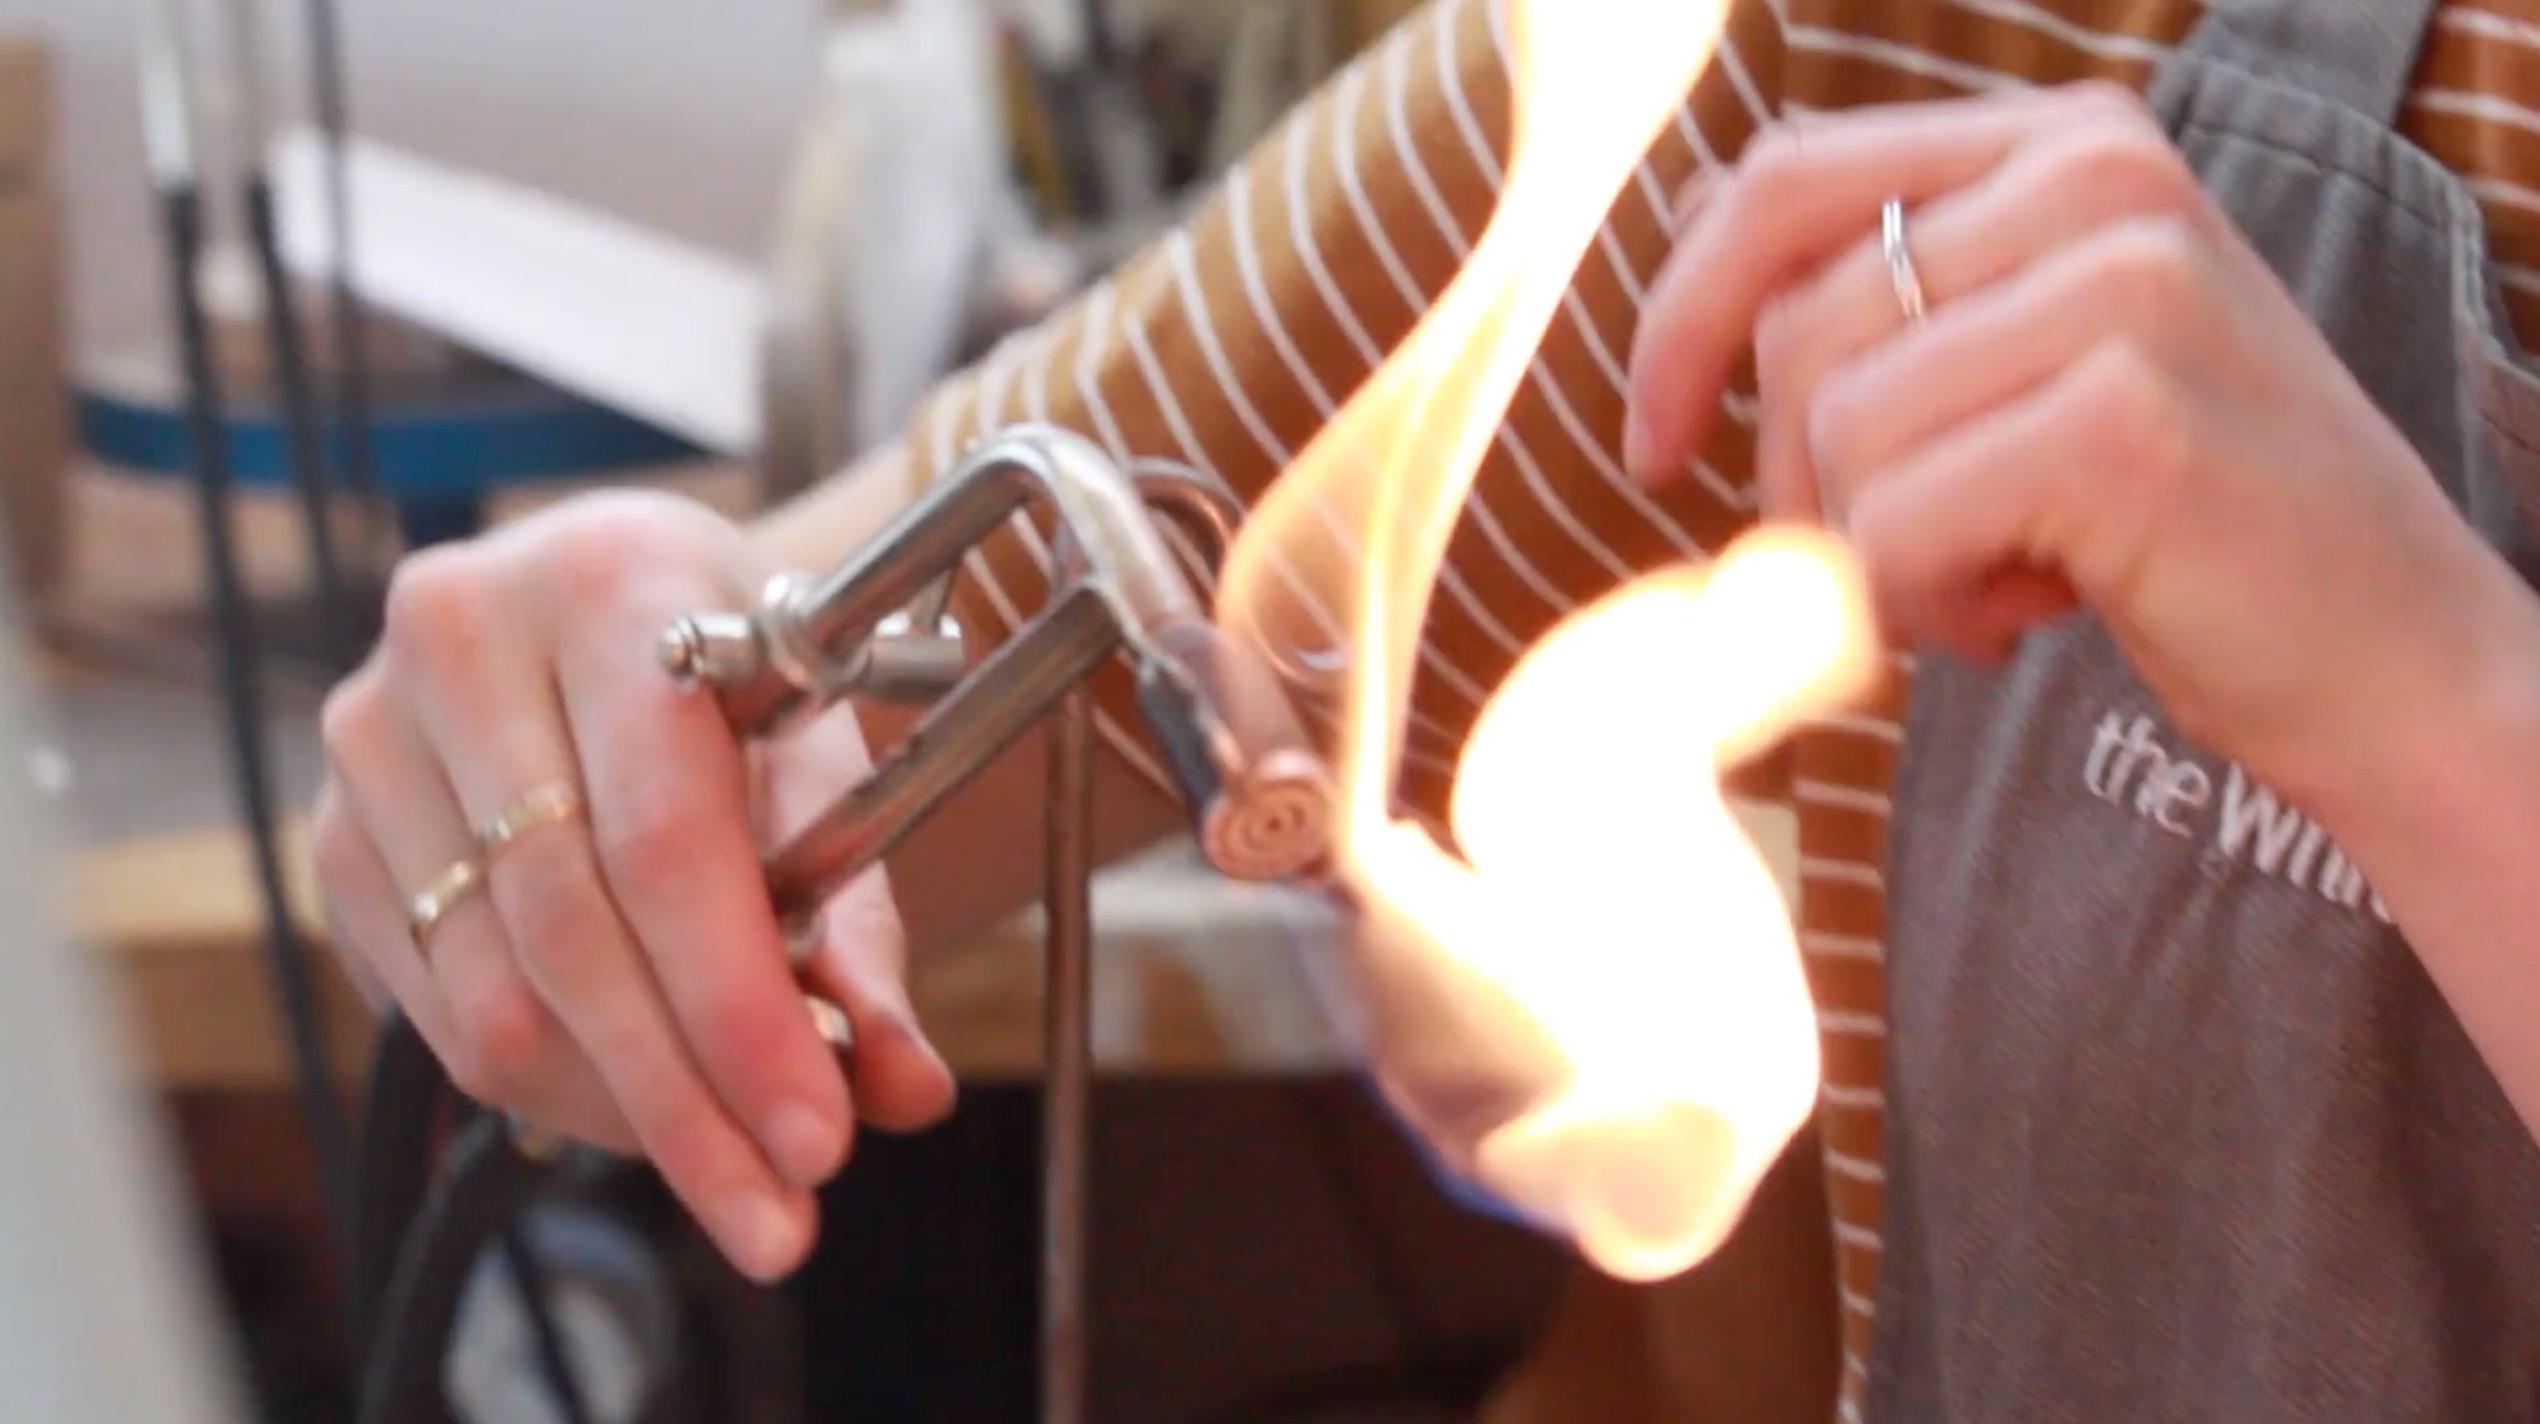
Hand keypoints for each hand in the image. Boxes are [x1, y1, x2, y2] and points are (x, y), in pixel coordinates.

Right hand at [311, 490, 954, 1281]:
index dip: (739, 1009)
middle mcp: (463, 640)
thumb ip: (866, 937)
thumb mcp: (833, 774)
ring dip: (624, 1114)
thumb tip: (905, 1091)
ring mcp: (373, 738)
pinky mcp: (334, 834)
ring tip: (732, 1172)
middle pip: (571, 934)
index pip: (666, 839)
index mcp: (615, 581)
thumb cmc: (744, 688)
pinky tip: (642, 1106)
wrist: (627, 615)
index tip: (819, 1141)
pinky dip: (553, 1089)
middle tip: (776, 1216)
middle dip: (687, 1102)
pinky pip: (441, 1012)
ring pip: (494, 996)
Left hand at [1624, 84, 2535, 809]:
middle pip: (1792, 329)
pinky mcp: (2124, 417)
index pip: (1780, 182)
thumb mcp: (2030, 364)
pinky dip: (1923, 605)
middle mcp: (2097, 177)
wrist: (2390, 662)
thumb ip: (1889, 281)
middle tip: (1900, 565)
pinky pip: (1890, 524)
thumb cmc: (2179, 525)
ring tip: (1998, 584)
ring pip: (1835, 435)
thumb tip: (1694, 215)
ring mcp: (2122, 287)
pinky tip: (2028, 613)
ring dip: (1880, 556)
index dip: (1680, 320)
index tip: (1653, 446)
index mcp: (2063, 144)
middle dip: (1797, 483)